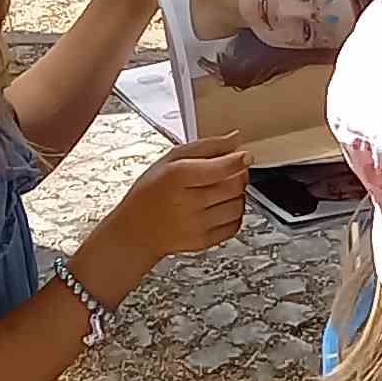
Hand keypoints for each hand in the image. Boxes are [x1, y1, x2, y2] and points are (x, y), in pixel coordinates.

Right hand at [105, 133, 249, 267]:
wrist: (137, 230)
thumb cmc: (151, 192)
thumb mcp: (170, 159)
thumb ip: (205, 146)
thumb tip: (234, 138)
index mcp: (178, 177)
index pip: (221, 167)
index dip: (239, 159)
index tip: (244, 155)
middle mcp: (188, 203)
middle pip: (235, 185)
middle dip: (239, 175)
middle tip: (231, 171)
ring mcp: (197, 225)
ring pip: (238, 205)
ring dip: (237, 195)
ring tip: (221, 190)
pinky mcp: (203, 242)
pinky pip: (234, 225)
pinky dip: (233, 214)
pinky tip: (219, 207)